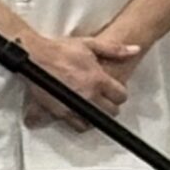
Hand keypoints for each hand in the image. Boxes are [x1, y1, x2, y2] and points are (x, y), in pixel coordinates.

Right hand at [19, 30, 138, 128]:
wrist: (35, 56)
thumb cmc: (61, 49)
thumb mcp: (90, 44)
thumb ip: (115, 49)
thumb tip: (134, 49)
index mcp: (98, 79)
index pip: (120, 95)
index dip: (120, 94)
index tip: (116, 92)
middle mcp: (89, 95)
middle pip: (111, 111)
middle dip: (111, 107)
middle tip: (106, 100)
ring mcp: (75, 105)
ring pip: (95, 121)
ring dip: (97, 116)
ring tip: (94, 109)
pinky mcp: (60, 112)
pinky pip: (77, 125)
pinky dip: (80, 121)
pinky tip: (80, 114)